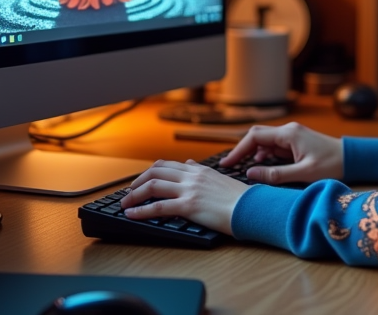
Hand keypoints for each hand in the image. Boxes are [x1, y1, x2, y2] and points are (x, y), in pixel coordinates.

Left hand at [121, 159, 246, 233]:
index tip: (141, 180)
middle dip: (137, 181)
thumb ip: (201, 171)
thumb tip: (188, 163)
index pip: (168, 165)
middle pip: (156, 171)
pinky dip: (141, 210)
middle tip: (129, 192)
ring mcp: (189, 190)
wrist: (252, 207)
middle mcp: (192, 176)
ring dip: (134, 195)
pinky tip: (132, 215)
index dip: (150, 172)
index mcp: (200, 170)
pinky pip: (158, 207)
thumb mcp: (220, 178)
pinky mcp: (189, 206)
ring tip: (125, 204)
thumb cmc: (240, 198)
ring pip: (153, 186)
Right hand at [221, 122, 342, 184]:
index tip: (227, 163)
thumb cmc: (332, 165)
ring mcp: (292, 136)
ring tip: (242, 168)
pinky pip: (274, 146)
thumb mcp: (303, 173)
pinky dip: (265, 155)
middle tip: (230, 165)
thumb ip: (275, 174)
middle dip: (242, 150)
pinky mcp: (296, 143)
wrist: (353, 158)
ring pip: (265, 141)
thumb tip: (251, 174)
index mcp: (289, 134)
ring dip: (253, 153)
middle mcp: (288, 131)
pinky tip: (262, 166)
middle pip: (257, 136)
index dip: (238, 150)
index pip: (254, 137)